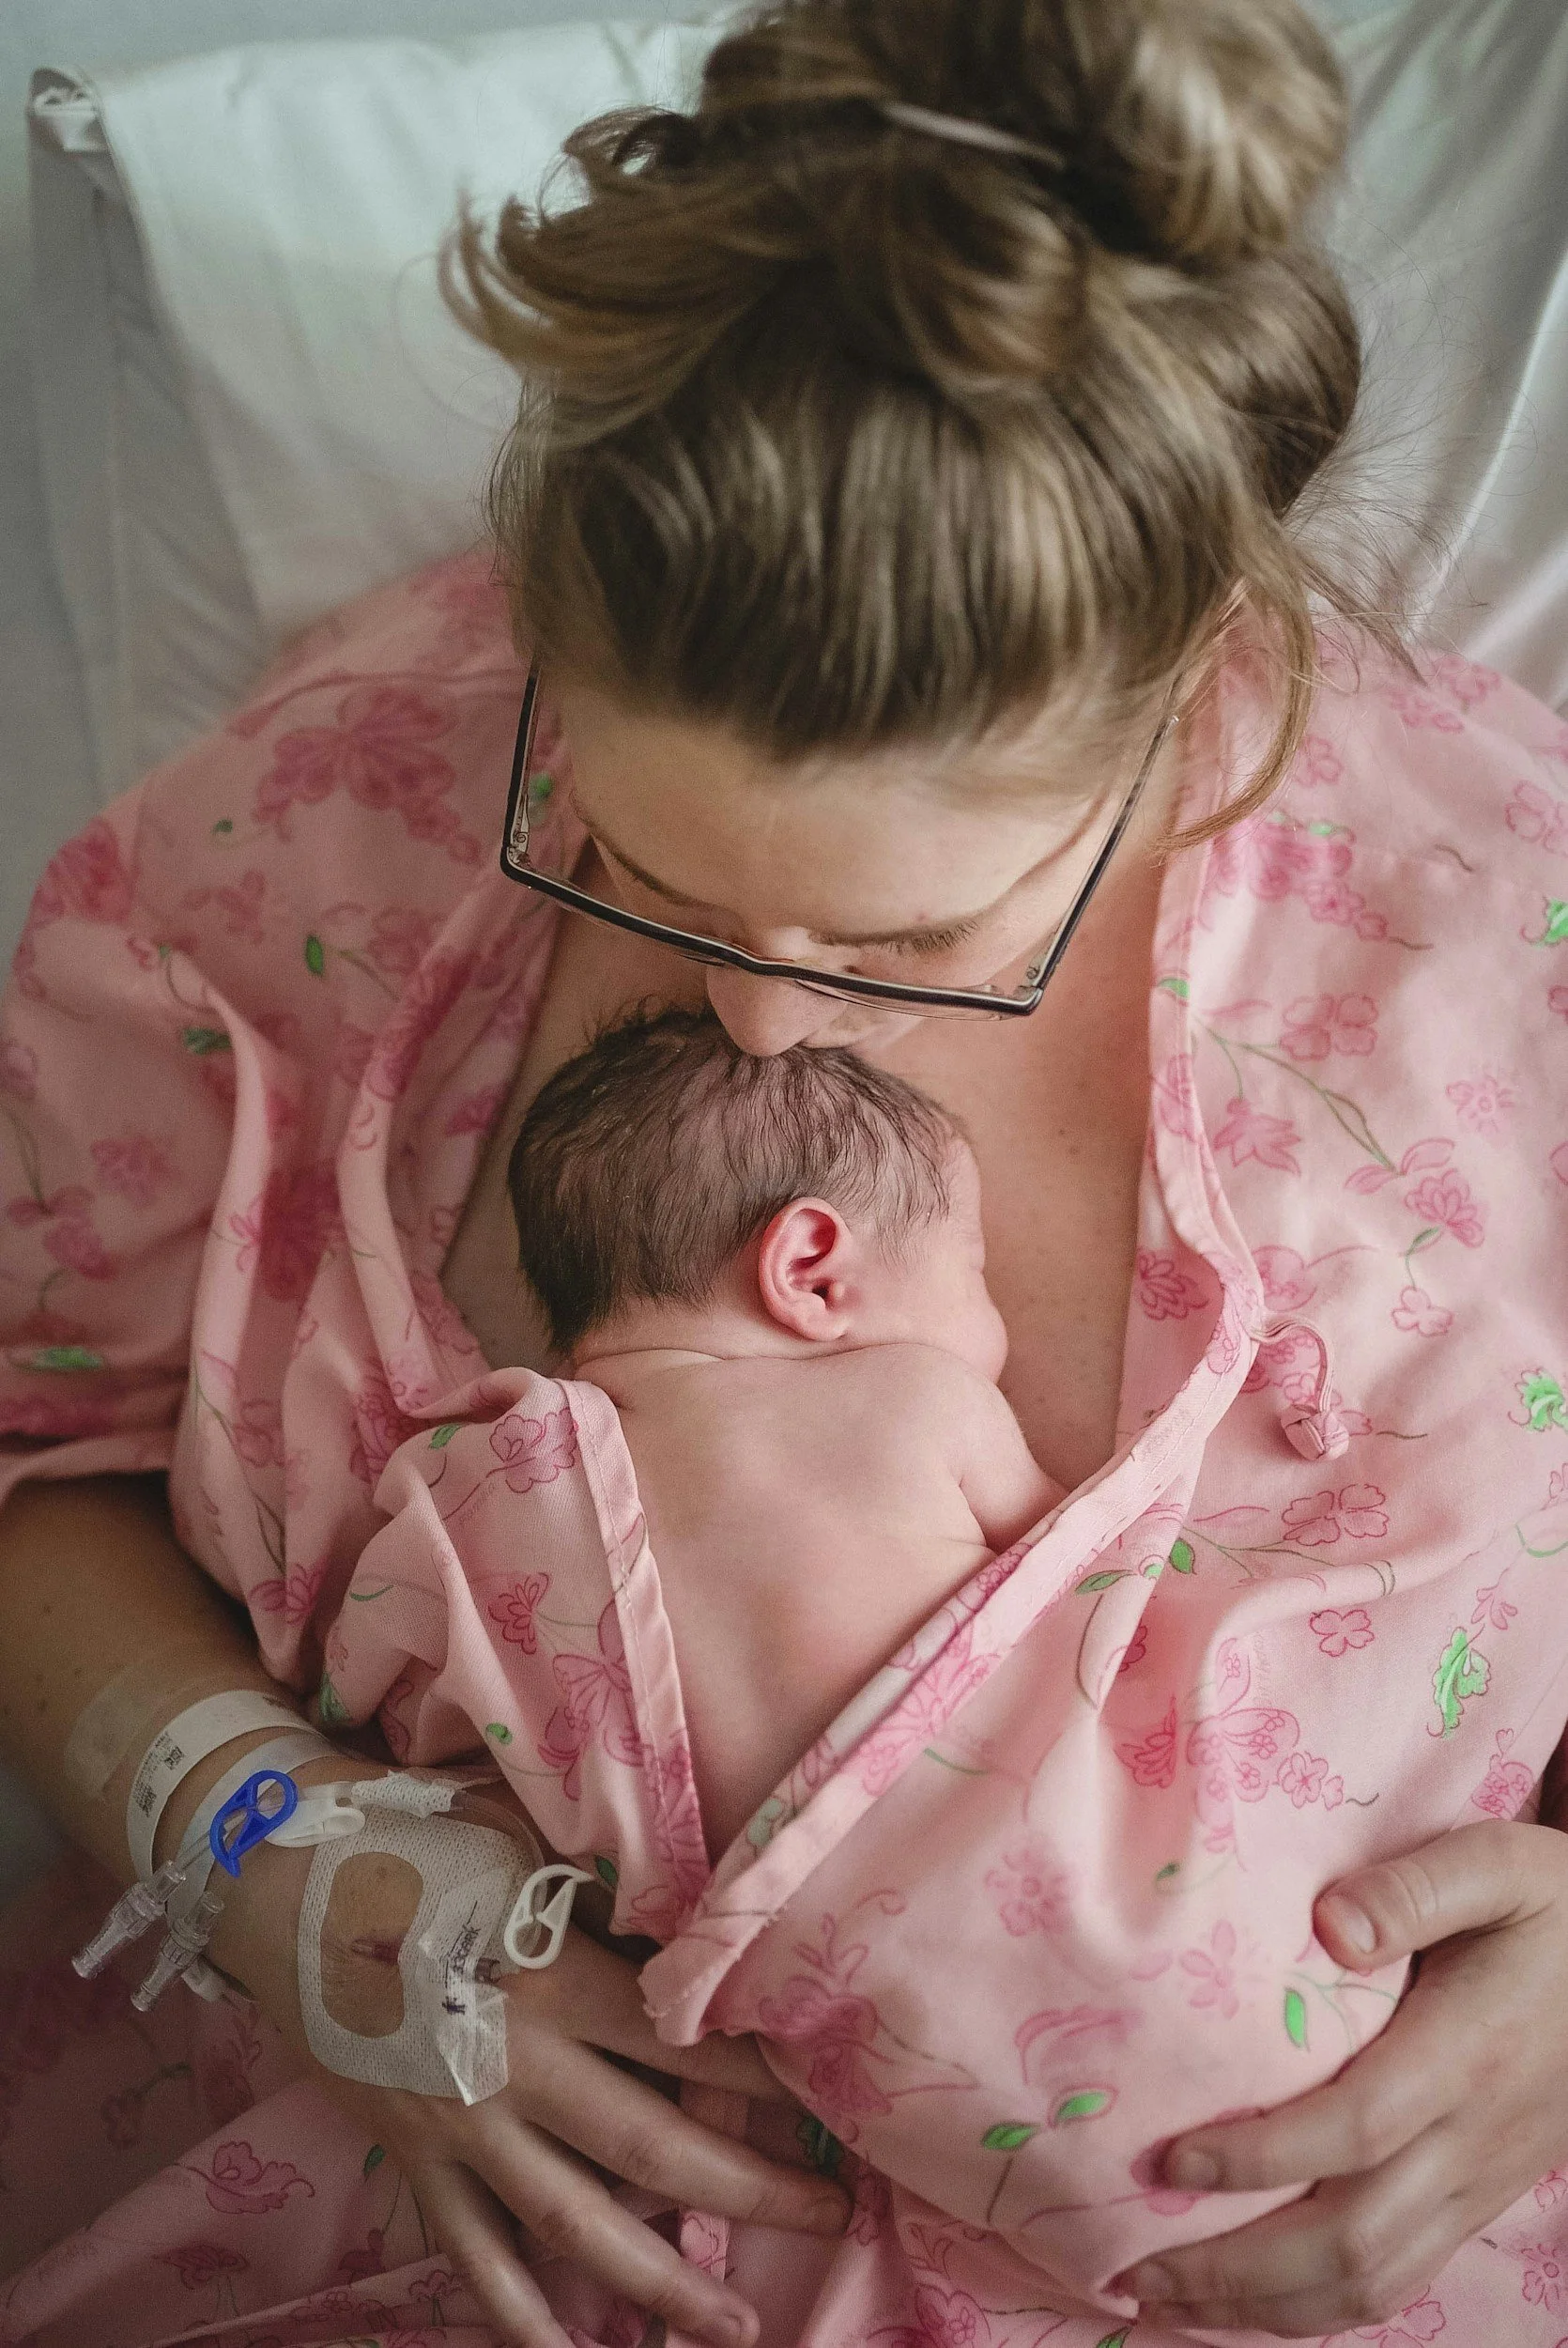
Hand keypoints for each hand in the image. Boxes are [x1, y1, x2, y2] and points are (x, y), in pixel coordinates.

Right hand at [215, 1775, 848, 2347]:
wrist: (280, 1881)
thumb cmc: (419, 1847)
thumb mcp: (524, 1851)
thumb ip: (601, 1903)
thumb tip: (687, 1936)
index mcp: (554, 1983)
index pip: (684, 2045)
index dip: (763, 2079)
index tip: (826, 2101)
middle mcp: (516, 2070)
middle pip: (653, 2152)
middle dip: (753, 2191)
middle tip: (833, 2214)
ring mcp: (461, 2130)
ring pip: (576, 2228)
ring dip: (660, 2282)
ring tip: (733, 2325)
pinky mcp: (414, 2159)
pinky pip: (474, 2256)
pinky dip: (521, 2316)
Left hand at [1110, 1820, 1567, 2335]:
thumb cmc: (1550, 1908)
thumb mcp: (1497, 1865)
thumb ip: (1415, 1890)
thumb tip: (1331, 1925)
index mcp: (1466, 2056)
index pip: (1354, 2129)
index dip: (1260, 2156)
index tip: (1171, 2157)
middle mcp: (1469, 2141)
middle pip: (1351, 2239)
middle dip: (1236, 2267)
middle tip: (1134, 2266)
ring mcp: (1474, 2184)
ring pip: (1370, 2281)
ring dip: (1262, 2306)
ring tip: (1162, 2299)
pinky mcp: (1473, 2201)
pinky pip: (1396, 2279)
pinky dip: (1314, 2309)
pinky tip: (1244, 2300)